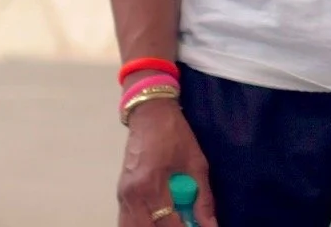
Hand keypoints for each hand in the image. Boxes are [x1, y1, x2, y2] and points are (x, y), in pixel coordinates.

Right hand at [116, 99, 217, 226]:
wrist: (150, 114)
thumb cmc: (176, 135)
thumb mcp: (197, 164)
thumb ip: (203, 198)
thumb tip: (211, 225)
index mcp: (152, 185)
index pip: (166, 224)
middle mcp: (132, 194)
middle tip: (184, 225)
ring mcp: (122, 195)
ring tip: (170, 221)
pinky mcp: (120, 193)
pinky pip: (126, 220)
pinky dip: (140, 224)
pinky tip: (157, 220)